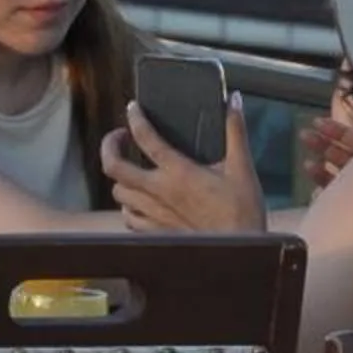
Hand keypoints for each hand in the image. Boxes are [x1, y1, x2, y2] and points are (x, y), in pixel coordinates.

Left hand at [102, 93, 268, 234]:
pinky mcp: (155, 232)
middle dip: (109, 147)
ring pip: (118, 192)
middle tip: (119, 138)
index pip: (145, 138)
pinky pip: (128, 217)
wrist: (239, 252)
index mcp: (178, 172)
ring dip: (120, 178)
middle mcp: (158, 192)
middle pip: (114, 167)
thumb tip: (235, 101)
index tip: (133, 109)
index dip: (135, 118)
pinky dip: (129, 206)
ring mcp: (153, 214)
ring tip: (132, 171)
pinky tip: (140, 202)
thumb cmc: (242, 211)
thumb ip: (236, 132)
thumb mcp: (243, 168)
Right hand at [304, 72, 352, 190]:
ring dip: (322, 159)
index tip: (317, 122)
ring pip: (342, 169)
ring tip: (306, 156)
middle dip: (324, 142)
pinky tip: (311, 173)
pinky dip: (325, 181)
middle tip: (303, 135)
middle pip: (347, 152)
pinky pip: (341, 190)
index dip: (337, 129)